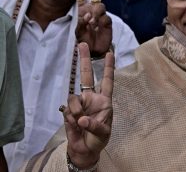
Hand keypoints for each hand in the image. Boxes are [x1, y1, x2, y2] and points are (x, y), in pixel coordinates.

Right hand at [63, 43, 113, 168]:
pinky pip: (68, 110)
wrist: (85, 149)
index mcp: (104, 100)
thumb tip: (81, 118)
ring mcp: (79, 103)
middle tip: (82, 44)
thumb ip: (94, 125)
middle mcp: (91, 98)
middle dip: (84, 60)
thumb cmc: (99, 139)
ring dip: (76, 111)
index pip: (107, 81)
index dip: (108, 68)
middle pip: (86, 76)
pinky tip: (75, 126)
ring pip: (73, 98)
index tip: (110, 53)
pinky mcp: (68, 111)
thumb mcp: (103, 133)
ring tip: (81, 123)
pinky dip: (71, 119)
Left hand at [75, 0, 112, 57]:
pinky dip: (99, 20)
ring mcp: (101, 15)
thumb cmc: (84, 40)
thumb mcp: (78, 32)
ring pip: (101, 6)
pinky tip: (96, 26)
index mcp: (83, 10)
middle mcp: (93, 10)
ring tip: (92, 23)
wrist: (94, 50)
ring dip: (95, 13)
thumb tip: (89, 14)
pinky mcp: (108, 22)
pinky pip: (105, 17)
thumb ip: (81, 22)